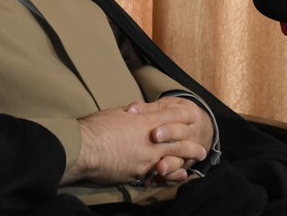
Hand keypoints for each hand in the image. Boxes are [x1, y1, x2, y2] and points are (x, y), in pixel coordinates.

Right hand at [61, 99, 209, 184]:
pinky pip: (159, 174)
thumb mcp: (115, 113)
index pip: (171, 115)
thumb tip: (139, 112)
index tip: (195, 115)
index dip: (185, 114)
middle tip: (201, 147)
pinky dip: (170, 174)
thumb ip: (131, 114)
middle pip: (179, 139)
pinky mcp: (139, 172)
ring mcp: (147, 158)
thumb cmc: (96, 127)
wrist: (84, 149)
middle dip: (192, 142)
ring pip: (173, 157)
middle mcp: (150, 139)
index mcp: (144, 121)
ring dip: (187, 159)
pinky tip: (177, 175)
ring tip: (196, 160)